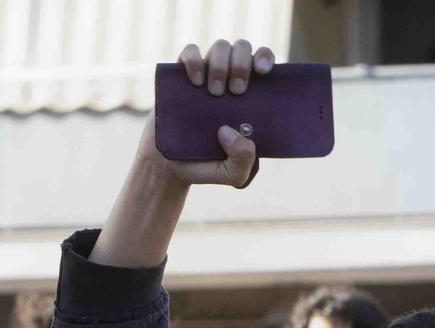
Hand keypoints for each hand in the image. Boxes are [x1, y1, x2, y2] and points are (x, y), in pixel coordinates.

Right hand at [150, 40, 273, 188]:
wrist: (169, 167)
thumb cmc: (205, 166)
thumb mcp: (231, 174)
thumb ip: (243, 160)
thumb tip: (234, 133)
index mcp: (249, 97)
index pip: (263, 63)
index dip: (265, 57)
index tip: (262, 71)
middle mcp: (230, 79)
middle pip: (243, 48)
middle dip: (242, 64)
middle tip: (235, 91)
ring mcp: (206, 75)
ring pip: (221, 46)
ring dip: (221, 64)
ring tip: (212, 92)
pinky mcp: (181, 75)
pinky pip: (190, 51)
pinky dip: (194, 60)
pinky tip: (195, 82)